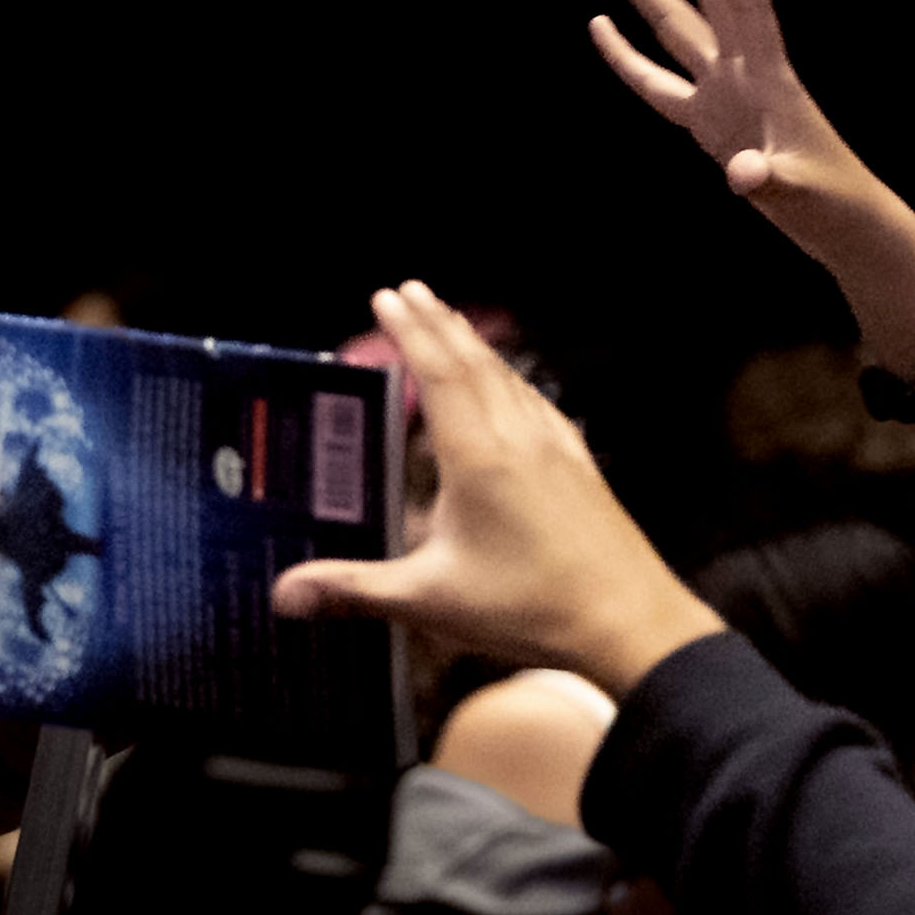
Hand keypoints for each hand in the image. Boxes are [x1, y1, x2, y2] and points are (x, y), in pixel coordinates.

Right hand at [272, 284, 721, 695]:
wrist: (630, 624)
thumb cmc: (532, 608)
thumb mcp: (431, 600)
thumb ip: (355, 589)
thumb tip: (284, 593)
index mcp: (478, 456)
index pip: (439, 373)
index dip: (410, 332)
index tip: (387, 298)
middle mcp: (519, 438)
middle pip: (474, 362)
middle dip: (438, 322)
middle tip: (411, 290)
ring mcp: (556, 449)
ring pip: (510, 378)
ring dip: (475, 345)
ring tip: (452, 323)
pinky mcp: (581, 468)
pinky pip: (539, 404)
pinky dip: (513, 380)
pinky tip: (513, 388)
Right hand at [588, 0, 874, 236]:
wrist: (844, 222)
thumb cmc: (830, 205)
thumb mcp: (797, 194)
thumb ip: (767, 180)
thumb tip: (742, 174)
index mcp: (769, 78)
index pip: (744, 2)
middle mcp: (743, 72)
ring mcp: (722, 92)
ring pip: (672, 22)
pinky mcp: (707, 121)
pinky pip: (656, 82)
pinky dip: (626, 56)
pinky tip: (600, 25)